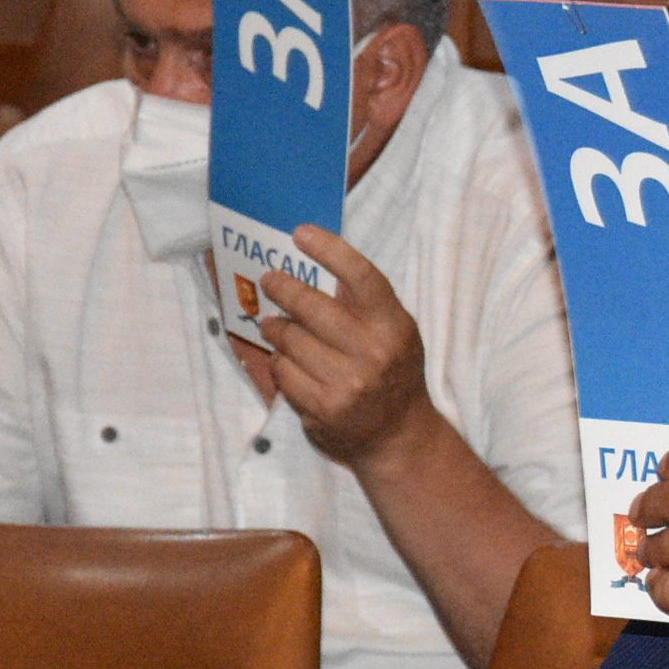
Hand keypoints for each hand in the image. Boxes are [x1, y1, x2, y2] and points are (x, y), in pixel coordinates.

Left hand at [257, 224, 430, 467]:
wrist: (399, 435)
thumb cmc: (394, 371)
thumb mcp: (395, 331)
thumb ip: (365, 301)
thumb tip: (321, 256)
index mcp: (394, 325)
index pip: (361, 277)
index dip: (330, 250)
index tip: (301, 233)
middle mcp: (373, 353)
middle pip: (311, 306)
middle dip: (282, 288)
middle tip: (270, 280)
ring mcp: (347, 383)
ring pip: (290, 340)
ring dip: (277, 329)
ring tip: (274, 325)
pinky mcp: (323, 408)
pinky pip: (283, 371)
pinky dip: (281, 362)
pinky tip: (288, 361)